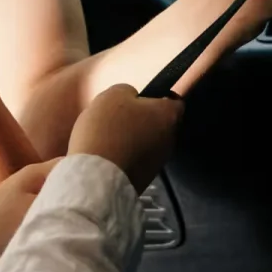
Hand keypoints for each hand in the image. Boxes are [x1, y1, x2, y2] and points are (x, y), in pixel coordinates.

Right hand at [66, 84, 183, 191]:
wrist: (97, 178)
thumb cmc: (107, 130)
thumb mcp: (112, 95)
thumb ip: (127, 91)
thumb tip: (132, 98)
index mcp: (168, 116)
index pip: (175, 101)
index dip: (160, 96)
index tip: (142, 97)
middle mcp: (170, 139)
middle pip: (160, 123)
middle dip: (143, 119)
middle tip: (119, 117)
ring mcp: (158, 162)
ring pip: (148, 143)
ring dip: (134, 139)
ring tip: (108, 138)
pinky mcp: (145, 180)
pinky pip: (137, 161)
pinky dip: (127, 157)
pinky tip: (107, 156)